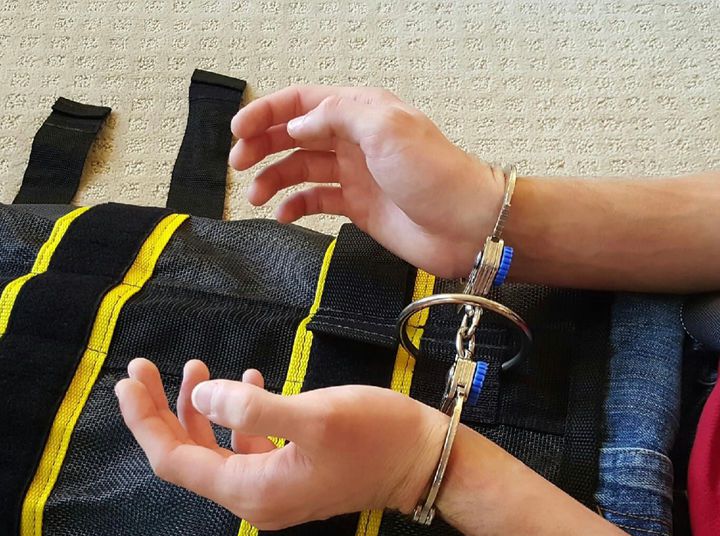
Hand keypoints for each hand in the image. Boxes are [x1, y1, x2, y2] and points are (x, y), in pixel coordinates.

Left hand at [115, 358, 447, 529]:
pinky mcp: (292, 475)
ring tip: (198, 366)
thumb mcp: (315, 416)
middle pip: (188, 458)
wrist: (424, 461)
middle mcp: (255, 498)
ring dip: (199, 409)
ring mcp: (274, 489)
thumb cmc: (375, 435)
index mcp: (252, 490)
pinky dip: (236, 415)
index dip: (145, 422)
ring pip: (216, 450)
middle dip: (162, 412)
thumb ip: (254, 407)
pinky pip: (247, 447)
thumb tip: (203, 395)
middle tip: (146, 368)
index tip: (127, 381)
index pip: (175, 462)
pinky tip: (249, 380)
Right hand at [229, 85, 505, 277]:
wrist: (466, 225)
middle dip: (262, 147)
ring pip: (301, 170)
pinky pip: (317, 202)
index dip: (267, 113)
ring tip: (255, 197)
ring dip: (273, 180)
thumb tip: (298, 126)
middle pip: (295, 136)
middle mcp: (355, 141)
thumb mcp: (386, 128)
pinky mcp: (359, 207)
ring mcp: (356, 175)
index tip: (239, 131)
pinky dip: (296, 206)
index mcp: (361, 112)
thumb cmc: (437, 175)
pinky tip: (283, 215)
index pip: (303, 103)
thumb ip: (337, 116)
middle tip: (238, 165)